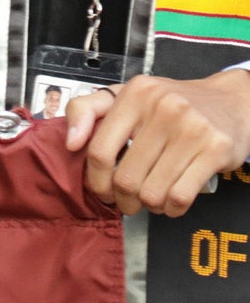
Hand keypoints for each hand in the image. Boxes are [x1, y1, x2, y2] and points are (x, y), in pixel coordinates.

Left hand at [65, 71, 249, 216]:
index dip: (96, 179)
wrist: (231, 100)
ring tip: (150, 201)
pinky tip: (170, 204)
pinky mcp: (216, 150)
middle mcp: (163, 108)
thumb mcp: (127, 94)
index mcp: (135, 94)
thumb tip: (70, 143)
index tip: (101, 191)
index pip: (99, 150)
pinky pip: (181, 195)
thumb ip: (87, 110)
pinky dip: (172, 209)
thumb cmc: (171, 102)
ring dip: (148, 206)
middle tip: (127, 202)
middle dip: (123, 199)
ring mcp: (192, 129)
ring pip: (153, 191)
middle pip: (126, 177)